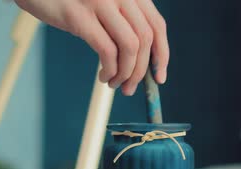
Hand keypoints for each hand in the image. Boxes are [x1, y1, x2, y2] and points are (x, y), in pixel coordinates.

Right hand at [14, 0, 168, 95]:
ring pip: (130, 47)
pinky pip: (106, 51)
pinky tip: (103, 77)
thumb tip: (140, 60)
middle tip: (130, 88)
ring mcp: (100, 2)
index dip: (161, 54)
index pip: (156, 25)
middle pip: (145, 39)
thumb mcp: (101, 3)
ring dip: (126, 73)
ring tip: (115, 83)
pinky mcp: (79, 17)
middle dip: (141, 70)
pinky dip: (110, 70)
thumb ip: (121, 20)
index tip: (158, 76)